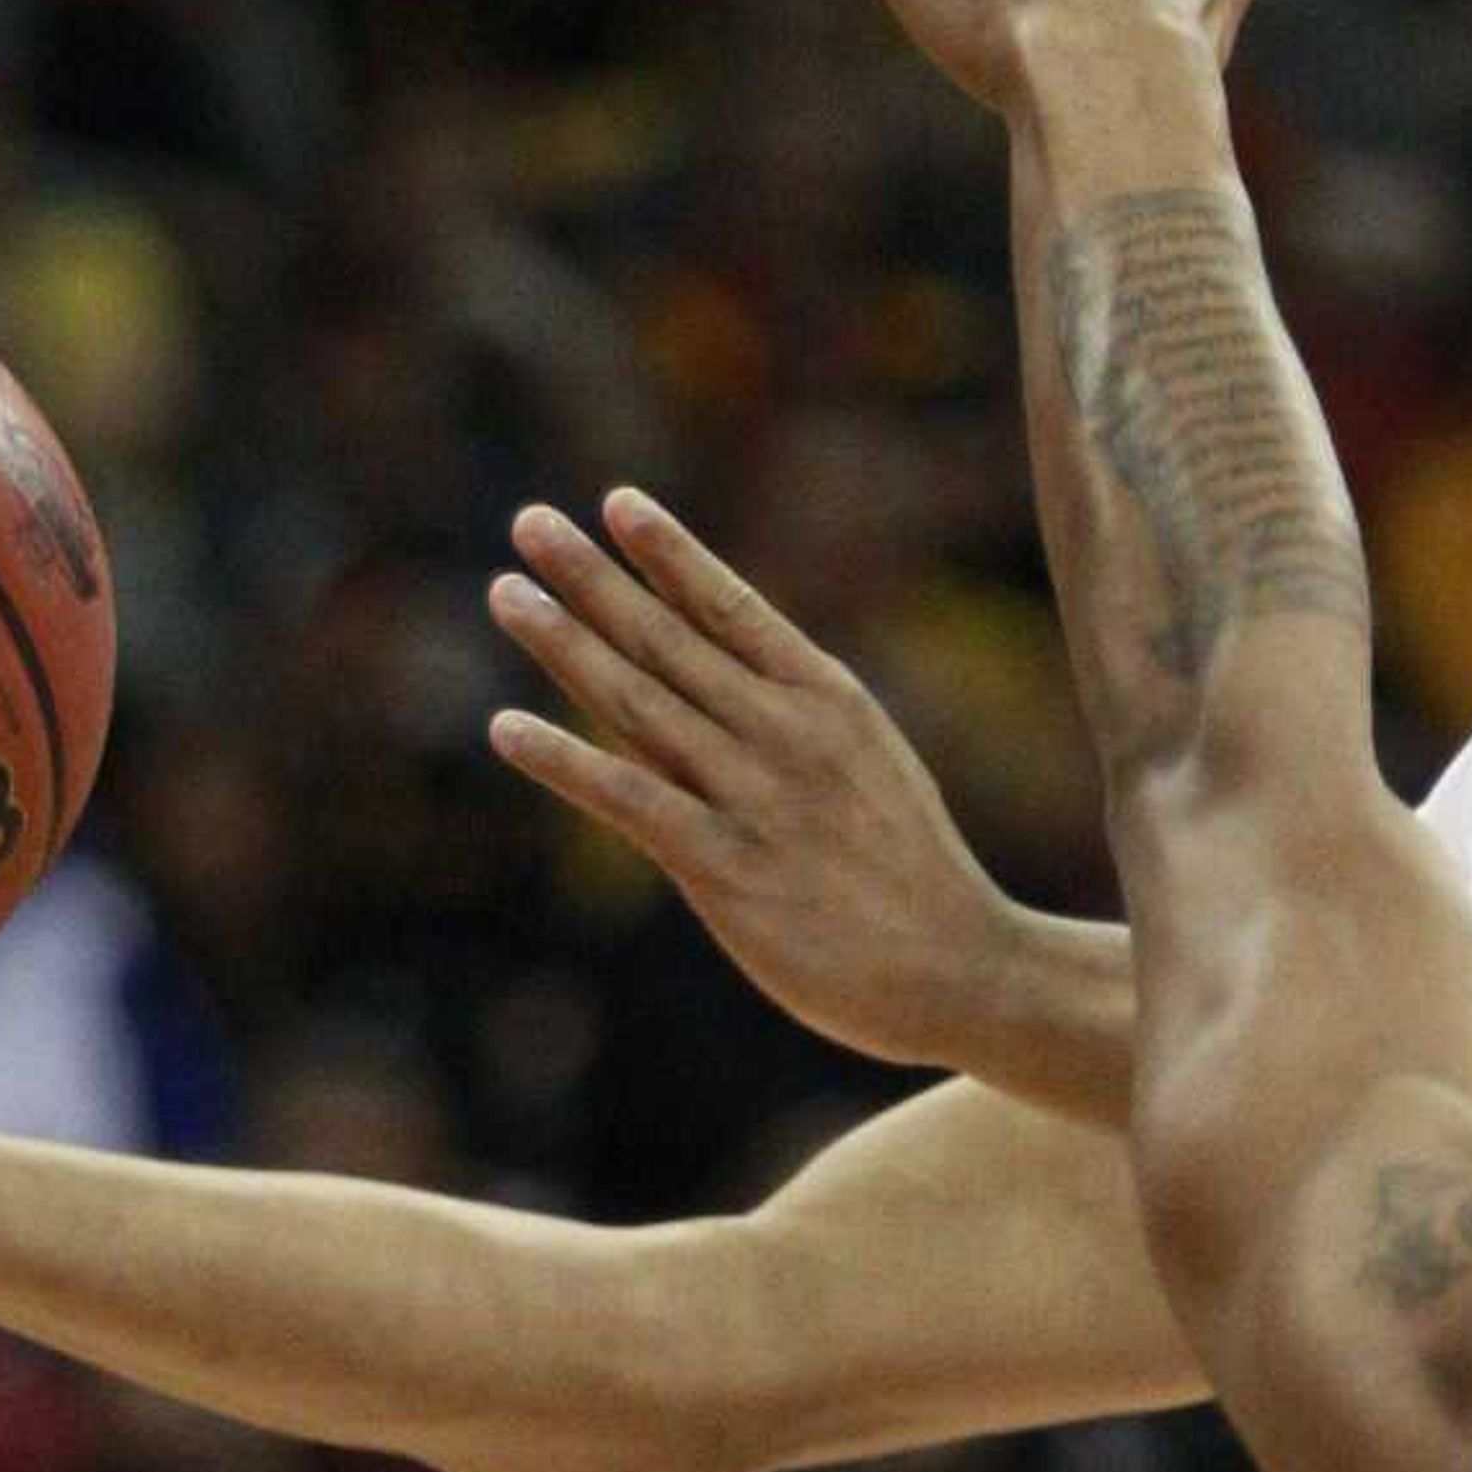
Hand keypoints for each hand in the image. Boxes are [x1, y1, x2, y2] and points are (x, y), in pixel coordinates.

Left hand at [484, 488, 1020, 1072]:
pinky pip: (630, 802)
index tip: (616, 502)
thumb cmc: (910, 872)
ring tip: (507, 593)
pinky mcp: (728, 870)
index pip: (733, 607)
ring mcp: (757, 799)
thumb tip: (718, 682)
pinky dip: (565, 761)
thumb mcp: (868, 764)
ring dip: (565, 643)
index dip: (670, 553)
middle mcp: (788, 733)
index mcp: (829, 698)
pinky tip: (508, 730)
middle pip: (670, 640)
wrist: (963, 969)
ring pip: (639, 703)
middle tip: (529, 523)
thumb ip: (795, 721)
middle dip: (594, 578)